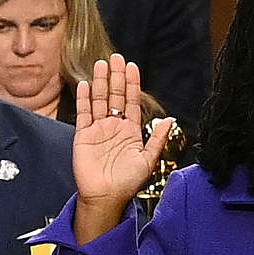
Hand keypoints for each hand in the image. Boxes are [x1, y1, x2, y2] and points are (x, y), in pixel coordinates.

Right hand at [72, 54, 173, 242]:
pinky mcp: (83, 136)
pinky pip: (84, 114)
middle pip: (115, 96)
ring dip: (101, 82)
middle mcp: (114, 126)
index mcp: (131, 131)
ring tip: (102, 64)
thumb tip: (170, 121)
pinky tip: (86, 84)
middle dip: (116, 77)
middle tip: (116, 57)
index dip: (132, 84)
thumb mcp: (148, 160)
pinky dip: (85, 99)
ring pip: (99, 100)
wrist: (106, 197)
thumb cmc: (128, 182)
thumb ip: (157, 139)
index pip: (132, 102)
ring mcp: (98, 129)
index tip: (132, 67)